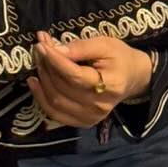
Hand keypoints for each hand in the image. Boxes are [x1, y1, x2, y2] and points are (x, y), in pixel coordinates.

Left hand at [27, 32, 153, 127]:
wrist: (132, 78)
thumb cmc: (119, 57)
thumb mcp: (104, 44)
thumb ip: (80, 47)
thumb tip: (54, 50)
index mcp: (110, 85)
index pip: (74, 75)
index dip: (54, 60)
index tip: (41, 45)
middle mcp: (100, 106)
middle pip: (62, 88)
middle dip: (46, 67)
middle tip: (39, 49)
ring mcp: (91, 117)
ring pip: (55, 101)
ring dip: (42, 80)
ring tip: (38, 62)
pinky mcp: (83, 122)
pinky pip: (55, 114)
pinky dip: (41, 98)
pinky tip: (35, 83)